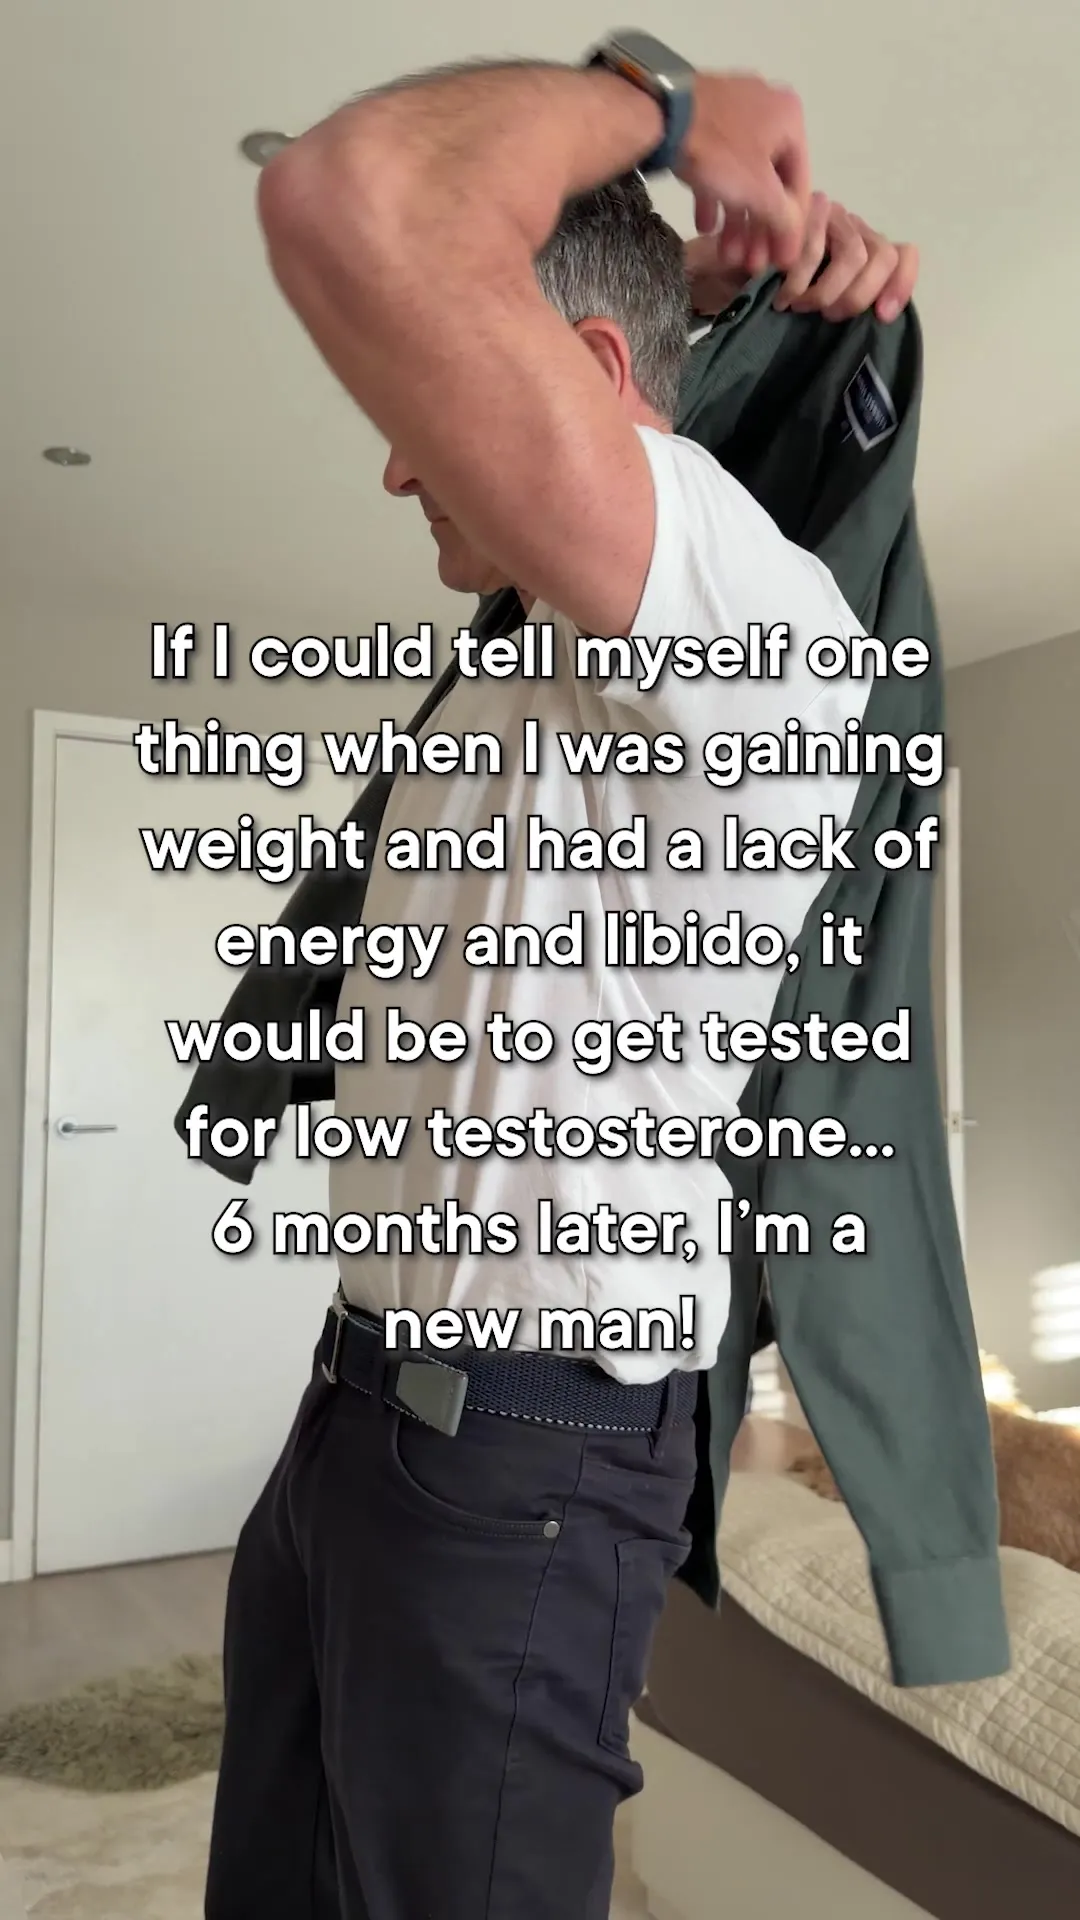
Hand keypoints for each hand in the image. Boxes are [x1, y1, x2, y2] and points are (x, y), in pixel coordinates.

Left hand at [675, 74, 811, 271]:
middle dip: (759, 230)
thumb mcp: (759, 190)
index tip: (782, 262)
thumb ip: (783, 217)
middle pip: (769, 183)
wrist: (659, 115)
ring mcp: (733, 114)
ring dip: (736, 221)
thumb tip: (795, 239)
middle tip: (751, 265)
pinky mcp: (702, 121)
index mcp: (791, 119)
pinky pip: (717, 165)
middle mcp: (768, 110)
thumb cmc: (720, 150)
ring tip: (726, 255)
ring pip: (742, 177)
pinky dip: (715, 197)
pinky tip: (705, 227)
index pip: (800, 185)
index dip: (791, 229)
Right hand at [715, 192, 918, 322]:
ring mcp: (825, 215)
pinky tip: (783, 296)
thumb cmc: (767, 295)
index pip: (900, 255)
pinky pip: (815, 250)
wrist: (716, 275)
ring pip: (855, 254)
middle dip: (859, 296)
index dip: (900, 284)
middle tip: (827, 317)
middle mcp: (849, 226)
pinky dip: (800, 282)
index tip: (882, 316)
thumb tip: (877, 318)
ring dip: (827, 291)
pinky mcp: (798, 212)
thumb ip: (844, 303)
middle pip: (882, 256)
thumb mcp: (813, 308)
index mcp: (860, 248)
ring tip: (799, 306)